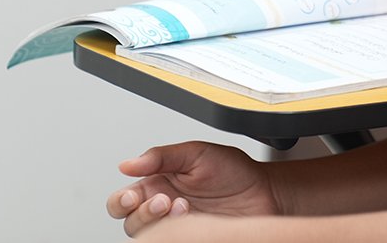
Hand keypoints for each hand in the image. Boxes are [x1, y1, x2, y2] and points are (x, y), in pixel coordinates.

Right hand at [106, 141, 280, 236]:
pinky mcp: (194, 239)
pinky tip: (194, 222)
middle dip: (143, 213)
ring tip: (184, 207)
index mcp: (158, 184)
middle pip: (132, 223)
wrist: (265, 191)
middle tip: (165, 200)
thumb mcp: (196, 153)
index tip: (134, 194)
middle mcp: (164, 209)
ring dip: (161, 224)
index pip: (123, 200)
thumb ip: (161, 156)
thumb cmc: (233, 171)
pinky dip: (178, 235)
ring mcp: (179, 228)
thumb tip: (128, 164)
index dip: (121, 201)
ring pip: (150, 237)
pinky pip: (174, 242)